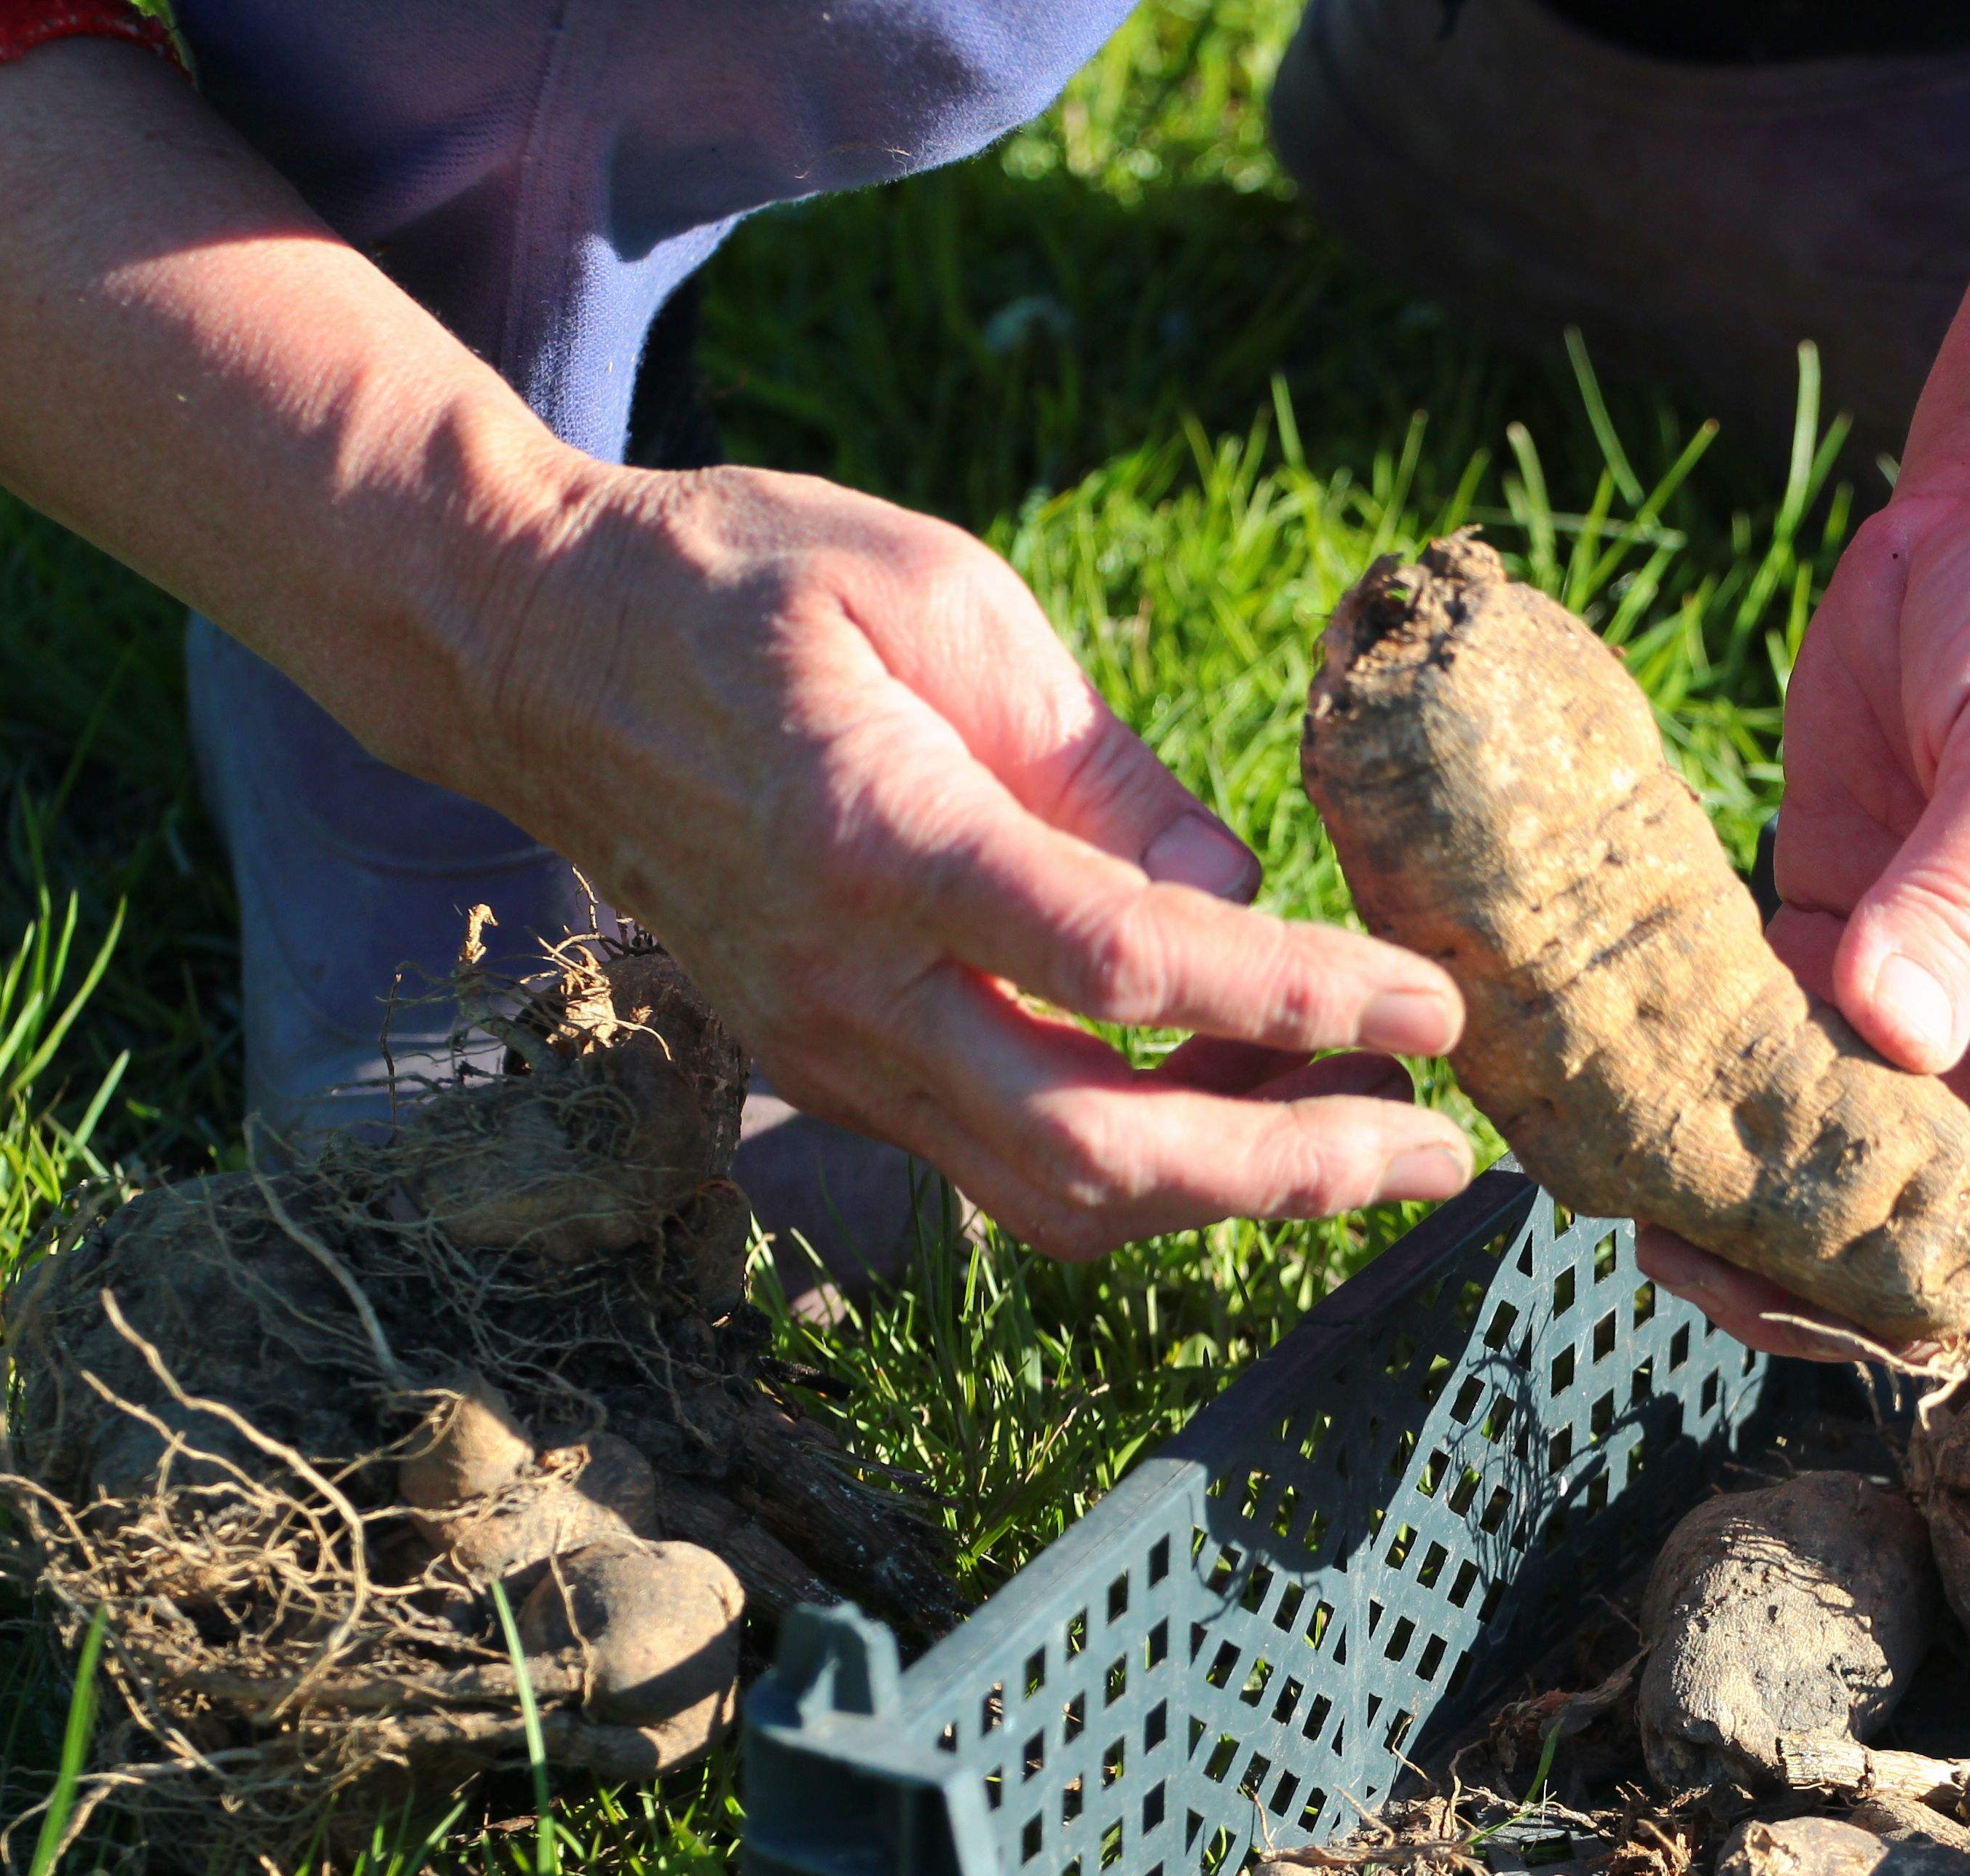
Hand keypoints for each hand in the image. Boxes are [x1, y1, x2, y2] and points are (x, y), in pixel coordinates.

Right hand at [0, 38, 1473, 1266]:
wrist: (529, 650)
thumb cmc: (741, 586)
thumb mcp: (937, 594)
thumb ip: (1093, 760)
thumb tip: (1229, 891)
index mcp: (879, 839)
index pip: (1128, 968)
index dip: (1297, 1003)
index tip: (1430, 1015)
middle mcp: (850, 985)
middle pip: (1103, 1149)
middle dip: (1293, 1173)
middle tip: (1440, 1154)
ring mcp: (833, 1052)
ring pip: (1058, 1195)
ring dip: (1230, 1192)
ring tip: (1367, 1138)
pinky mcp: (836, 1073)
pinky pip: (1009, 1165)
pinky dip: (1143, 1163)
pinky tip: (1243, 1110)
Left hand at [1637, 455, 1969, 1358]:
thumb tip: (1893, 1032)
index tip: (1857, 1309)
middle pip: (1937, 1244)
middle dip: (1826, 1281)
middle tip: (1690, 1257)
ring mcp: (1926, 1008)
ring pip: (1835, 1171)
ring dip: (1743, 1201)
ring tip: (1631, 1196)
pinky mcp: (1830, 942)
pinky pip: (1763, 1058)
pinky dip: (1697, 1089)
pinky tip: (1612, 1096)